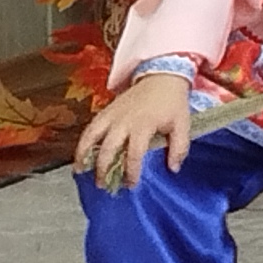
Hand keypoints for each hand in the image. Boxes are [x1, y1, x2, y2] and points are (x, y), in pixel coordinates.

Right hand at [75, 76, 198, 189]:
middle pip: (107, 149)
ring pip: (91, 138)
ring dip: (84, 157)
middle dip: (103, 169)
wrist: (161, 77)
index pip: (133, 154)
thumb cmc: (172, 103)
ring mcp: (111, 116)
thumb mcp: (182, 124)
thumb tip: (173, 168)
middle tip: (104, 185)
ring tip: (81, 172)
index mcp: (143, 125)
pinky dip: (81, 143)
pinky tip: (79, 157)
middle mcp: (123, 122)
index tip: (131, 184)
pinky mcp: (104, 112)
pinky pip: (89, 129)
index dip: (131, 172)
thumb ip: (179, 148)